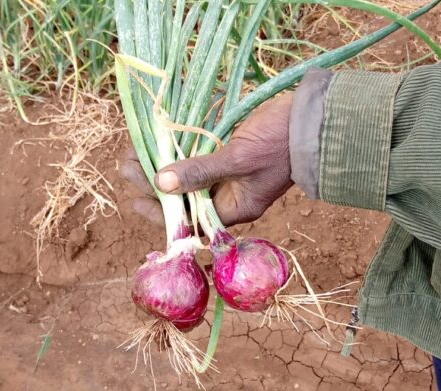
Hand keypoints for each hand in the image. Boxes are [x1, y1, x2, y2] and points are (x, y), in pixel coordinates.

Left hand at [121, 93, 293, 226]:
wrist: (314, 119)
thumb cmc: (281, 144)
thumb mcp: (239, 159)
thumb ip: (202, 171)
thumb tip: (162, 183)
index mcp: (235, 208)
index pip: (191, 220)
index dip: (161, 212)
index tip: (135, 199)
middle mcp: (230, 195)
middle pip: (184, 195)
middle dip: (154, 182)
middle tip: (126, 165)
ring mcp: (230, 173)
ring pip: (188, 174)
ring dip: (162, 162)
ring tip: (134, 150)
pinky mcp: (231, 151)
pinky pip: (199, 155)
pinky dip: (180, 148)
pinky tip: (160, 138)